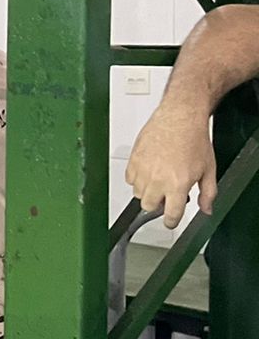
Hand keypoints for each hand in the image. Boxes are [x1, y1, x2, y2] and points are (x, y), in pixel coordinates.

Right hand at [127, 100, 216, 227]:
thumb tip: (206, 209)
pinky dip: (137, 179)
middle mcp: (157, 180)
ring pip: (138, 194)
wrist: (180, 118)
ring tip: (159, 179)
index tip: (171, 221)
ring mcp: (143, 170)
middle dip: (159, 204)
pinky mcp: (133, 160)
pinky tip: (149, 170)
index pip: (170, 215)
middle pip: (150, 206)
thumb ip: (208, 193)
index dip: (172, 221)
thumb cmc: (194, 140)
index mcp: (177, 185)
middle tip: (168, 194)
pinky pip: (130, 179)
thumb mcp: (209, 170)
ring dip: (148, 191)